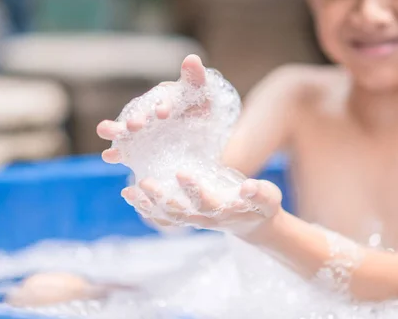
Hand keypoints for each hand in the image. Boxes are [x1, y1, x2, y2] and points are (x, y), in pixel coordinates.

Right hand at [97, 54, 208, 163]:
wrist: (200, 142)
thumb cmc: (200, 113)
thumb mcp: (204, 98)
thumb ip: (196, 80)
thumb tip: (192, 58)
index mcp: (166, 99)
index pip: (163, 99)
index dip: (163, 105)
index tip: (164, 112)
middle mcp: (149, 114)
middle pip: (140, 114)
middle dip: (137, 119)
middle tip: (135, 125)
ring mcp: (140, 132)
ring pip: (124, 129)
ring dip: (115, 129)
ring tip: (103, 130)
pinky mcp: (135, 149)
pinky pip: (123, 151)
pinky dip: (114, 152)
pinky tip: (108, 155)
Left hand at [121, 173, 283, 236]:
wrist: (253, 223)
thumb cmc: (261, 206)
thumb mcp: (269, 198)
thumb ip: (260, 193)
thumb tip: (248, 187)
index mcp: (224, 211)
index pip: (206, 202)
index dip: (193, 190)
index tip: (181, 173)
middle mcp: (205, 218)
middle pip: (179, 212)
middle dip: (161, 198)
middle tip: (144, 182)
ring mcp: (194, 220)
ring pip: (167, 216)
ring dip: (147, 205)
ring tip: (128, 191)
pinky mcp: (187, 217)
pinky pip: (162, 218)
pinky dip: (146, 209)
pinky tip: (130, 196)